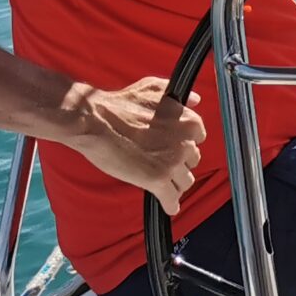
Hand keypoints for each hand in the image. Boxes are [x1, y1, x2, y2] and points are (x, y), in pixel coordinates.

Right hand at [66, 76, 205, 212]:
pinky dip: (170, 204)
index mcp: (188, 122)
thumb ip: (180, 97)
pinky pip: (171, 199)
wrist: (97, 120)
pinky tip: (168, 206)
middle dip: (179, 163)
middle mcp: (185, 143)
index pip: (198, 140)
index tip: (173, 148)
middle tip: (163, 164)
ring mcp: (172, 163)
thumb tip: (196, 100)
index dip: (184, 145)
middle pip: (191, 162)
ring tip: (164, 185)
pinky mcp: (157, 180)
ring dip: (175, 184)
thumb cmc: (121, 104)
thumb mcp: (156, 90)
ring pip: (185, 182)